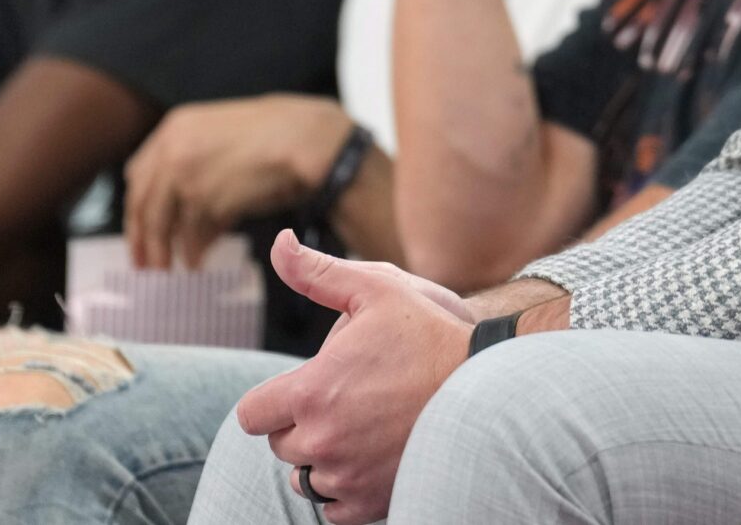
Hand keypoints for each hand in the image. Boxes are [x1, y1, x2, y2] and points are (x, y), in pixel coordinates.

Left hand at [124, 95, 354, 269]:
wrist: (307, 138)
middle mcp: (172, 148)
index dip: (137, 206)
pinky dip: (194, 252)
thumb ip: (195, 162)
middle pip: (141, 203)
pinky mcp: (205, 200)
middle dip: (142, 237)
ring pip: (162, 224)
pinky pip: (192, 235)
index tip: (139, 228)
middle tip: (146, 262)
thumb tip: (181, 206)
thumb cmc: (279, 133)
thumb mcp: (225, 135)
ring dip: (166, 250)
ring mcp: (186, 174)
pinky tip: (199, 261)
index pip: (138, 174)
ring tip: (174, 268)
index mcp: (175, 126)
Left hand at [234, 231, 477, 521]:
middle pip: (281, 446)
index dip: (271, 401)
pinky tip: (372, 458)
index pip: (252, 415)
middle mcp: (322, 442)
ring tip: (361, 429)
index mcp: (313, 393)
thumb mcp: (378, 288)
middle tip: (344, 402)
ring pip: (307, 479)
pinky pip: (334, 508)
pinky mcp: (372, 502)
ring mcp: (347, 477)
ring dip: (323, 459)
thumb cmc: (432, 336)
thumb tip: (280, 243)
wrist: (489, 389)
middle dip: (302, 425)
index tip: (302, 389)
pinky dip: (346, 489)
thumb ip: (318, 272)